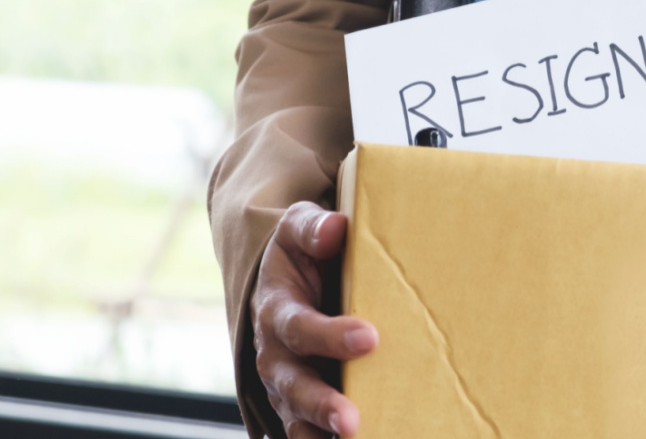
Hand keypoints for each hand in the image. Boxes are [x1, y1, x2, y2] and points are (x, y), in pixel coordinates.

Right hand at [251, 201, 377, 437]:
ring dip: (321, 431)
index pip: (299, 327)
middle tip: (351, 419)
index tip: (369, 336)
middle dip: (321, 403)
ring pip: (298, 419)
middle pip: (294, 385)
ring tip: (352, 438)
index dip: (331, 335)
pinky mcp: (301, 408)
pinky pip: (307, 434)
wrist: (285, 284)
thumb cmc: (301, 256)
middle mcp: (275, 357)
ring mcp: (286, 387)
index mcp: (276, 312)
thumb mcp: (299, 230)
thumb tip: (335, 229)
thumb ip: (313, 228)